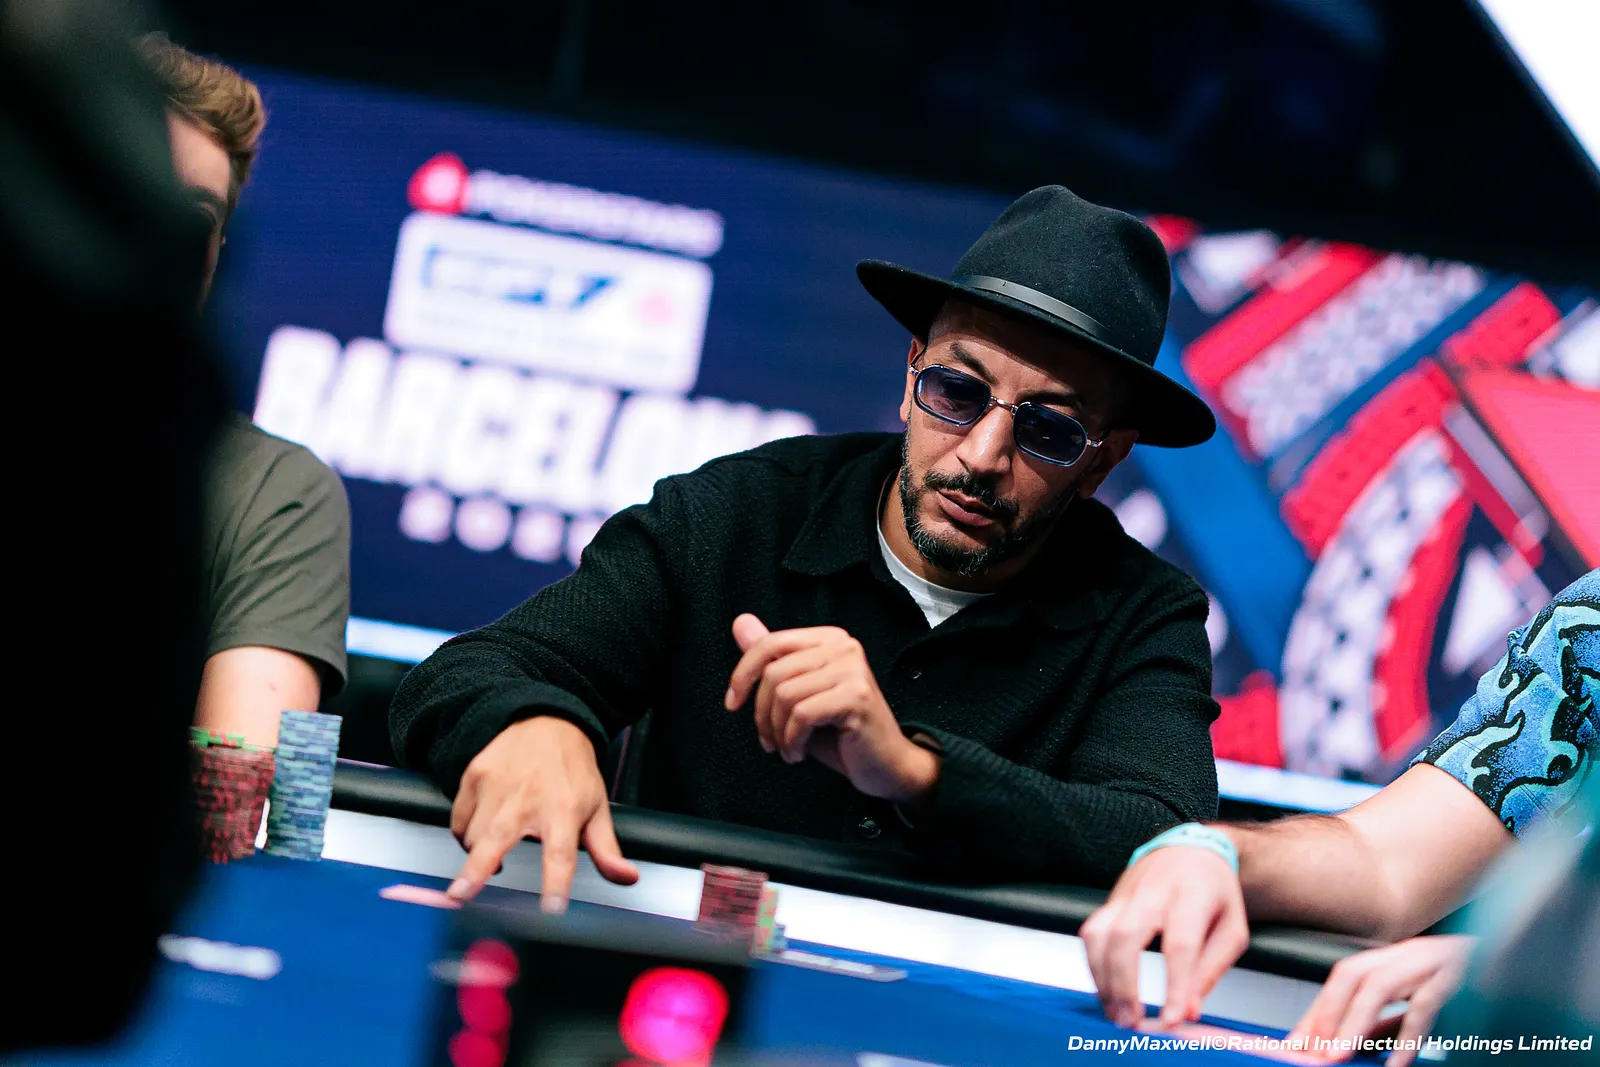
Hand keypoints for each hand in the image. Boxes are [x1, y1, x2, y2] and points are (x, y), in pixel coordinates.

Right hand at [446, 716, 638, 907]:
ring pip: (473, 833)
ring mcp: (496, 784)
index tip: (551, 908)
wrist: (547, 721)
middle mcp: (527, 797)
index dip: (556, 882)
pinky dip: (464, 834)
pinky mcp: (474, 775)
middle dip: (475, 870)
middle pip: (498, 838)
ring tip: (484, 863)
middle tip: (458, 896)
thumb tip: (626, 878)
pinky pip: (460, 818)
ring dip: (475, 857)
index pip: (562, 853)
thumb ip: (606, 849)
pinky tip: (479, 835)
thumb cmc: (572, 769)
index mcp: (563, 809)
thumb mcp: (596, 807)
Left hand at [723, 613, 938, 804]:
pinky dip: (792, 740)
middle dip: (762, 714)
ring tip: (788, 749)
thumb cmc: (839, 733)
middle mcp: (844, 646)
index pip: (770, 643)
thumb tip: (739, 622)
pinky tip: (799, 753)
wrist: (885, 766)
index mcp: (829, 638)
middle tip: (769, 741)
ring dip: (777, 732)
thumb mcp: (796, 694)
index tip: (732, 704)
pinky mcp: (857, 696)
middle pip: (774, 673)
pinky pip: (802, 714)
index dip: (742, 674)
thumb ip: (770, 659)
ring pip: (785, 695)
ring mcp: (853, 669)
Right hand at [1080, 842, 1249, 1028]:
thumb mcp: (1233, 929)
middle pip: (1127, 936)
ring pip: (1100, 934)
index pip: (1180, 944)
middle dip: (1125, 984)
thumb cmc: (1214, 893)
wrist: (1189, 851)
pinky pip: (1090, 933)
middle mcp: (1153, 891)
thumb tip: (1191, 1010)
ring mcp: (1126, 894)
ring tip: (1117, 1014)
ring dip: (1103, 979)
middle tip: (1132, 1022)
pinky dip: (1093, 966)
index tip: (1173, 1020)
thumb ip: (1211, 969)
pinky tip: (1106, 990)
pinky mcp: (1109, 901)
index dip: (1175, 985)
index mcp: (1192, 895)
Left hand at [1288, 935, 1472, 1065]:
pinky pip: (1426, 1006)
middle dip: (1327, 1012)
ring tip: (1336, 1055)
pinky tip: (1397, 1064)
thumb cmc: (1466, 985)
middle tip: (1311, 1050)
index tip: (1297, 1043)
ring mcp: (1432, 962)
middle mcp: (1407, 954)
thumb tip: (1349, 1045)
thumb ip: (1385, 1024)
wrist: (1518, 961)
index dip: (1318, 1010)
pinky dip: (1409, 1037)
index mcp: (1394, 958)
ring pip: (1381, 985)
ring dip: (1354, 1022)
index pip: (1342, 980)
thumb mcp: (1417, 1005)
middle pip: (1353, 974)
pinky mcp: (1459, 979)